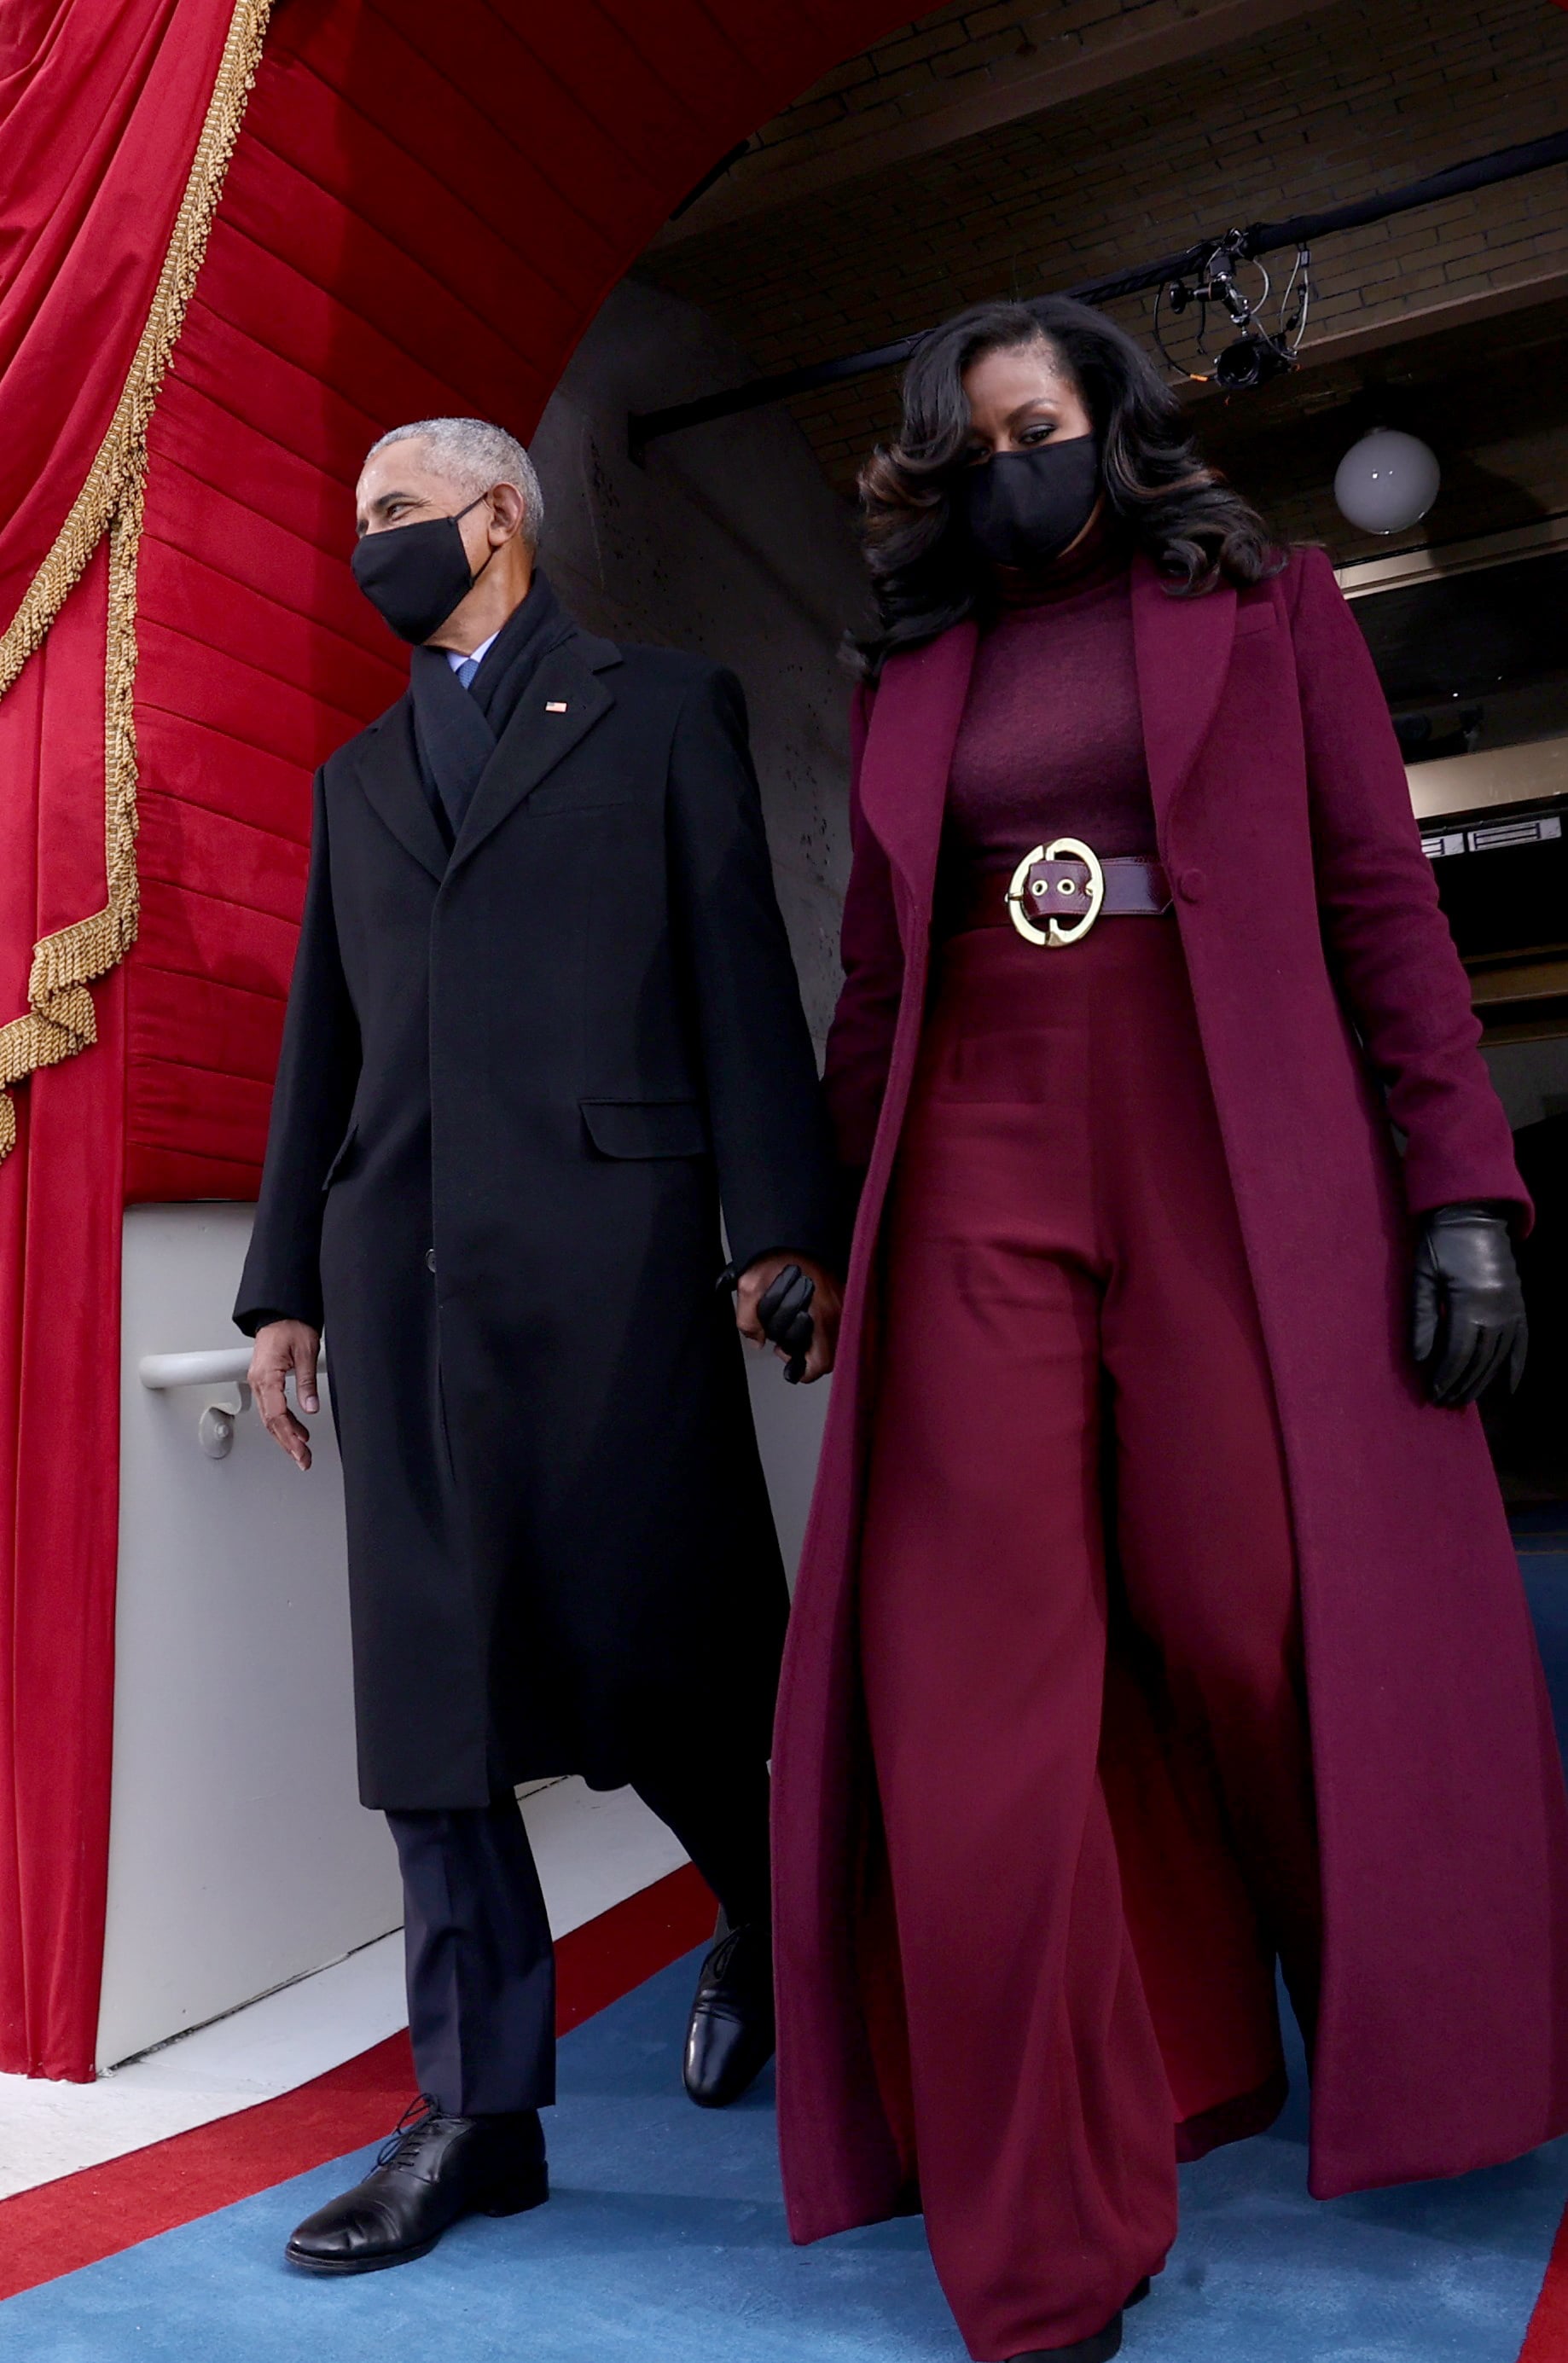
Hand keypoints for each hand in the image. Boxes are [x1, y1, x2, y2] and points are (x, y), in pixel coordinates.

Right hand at [247, 1319, 321, 1468]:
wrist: (280, 1313)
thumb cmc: (291, 1326)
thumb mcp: (307, 1351)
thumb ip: (307, 1381)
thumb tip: (311, 1407)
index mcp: (267, 1375)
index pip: (277, 1414)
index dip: (289, 1436)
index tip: (301, 1450)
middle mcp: (259, 1381)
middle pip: (271, 1421)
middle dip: (287, 1444)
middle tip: (302, 1460)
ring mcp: (260, 1383)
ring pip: (270, 1418)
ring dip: (286, 1436)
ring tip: (301, 1452)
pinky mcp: (265, 1382)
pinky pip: (272, 1408)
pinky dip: (285, 1423)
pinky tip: (298, 1432)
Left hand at [735, 1254, 841, 1383]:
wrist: (795, 1230)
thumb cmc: (777, 1253)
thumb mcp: (750, 1286)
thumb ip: (749, 1321)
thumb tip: (758, 1341)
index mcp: (820, 1313)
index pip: (822, 1362)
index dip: (804, 1370)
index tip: (789, 1363)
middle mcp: (838, 1311)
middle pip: (828, 1353)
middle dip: (803, 1351)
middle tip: (784, 1340)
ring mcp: (844, 1302)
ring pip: (834, 1339)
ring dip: (812, 1338)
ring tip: (790, 1324)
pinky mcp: (845, 1293)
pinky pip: (837, 1321)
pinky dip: (820, 1325)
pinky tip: (802, 1313)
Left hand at [1411, 1204, 1526, 1407]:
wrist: (1472, 1214)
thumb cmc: (1439, 1243)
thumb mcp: (1423, 1276)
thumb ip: (1422, 1318)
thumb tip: (1420, 1358)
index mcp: (1470, 1302)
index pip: (1458, 1352)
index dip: (1446, 1375)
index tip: (1433, 1392)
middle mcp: (1496, 1308)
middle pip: (1480, 1358)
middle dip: (1461, 1383)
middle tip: (1445, 1402)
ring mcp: (1511, 1306)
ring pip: (1499, 1354)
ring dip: (1482, 1380)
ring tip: (1465, 1398)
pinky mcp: (1518, 1302)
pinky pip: (1521, 1340)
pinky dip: (1516, 1365)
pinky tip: (1508, 1387)